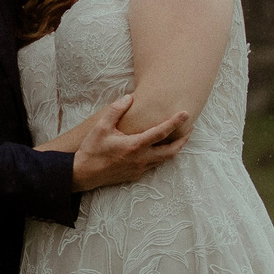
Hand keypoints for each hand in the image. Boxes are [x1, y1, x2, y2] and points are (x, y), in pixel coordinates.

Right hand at [70, 93, 189, 191]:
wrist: (84, 174)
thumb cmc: (92, 149)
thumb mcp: (101, 126)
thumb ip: (116, 110)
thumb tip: (129, 98)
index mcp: (135, 145)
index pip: (161, 132)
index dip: (175, 122)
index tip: (186, 114)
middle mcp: (141, 158)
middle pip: (171, 151)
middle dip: (183, 140)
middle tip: (190, 130)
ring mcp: (140, 169)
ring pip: (164, 160)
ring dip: (174, 149)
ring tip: (179, 139)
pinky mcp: (136, 175)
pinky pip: (154, 165)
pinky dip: (161, 156)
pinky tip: (159, 149)